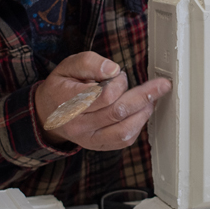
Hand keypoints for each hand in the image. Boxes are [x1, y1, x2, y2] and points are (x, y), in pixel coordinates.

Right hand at [35, 52, 171, 150]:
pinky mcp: (98, 146)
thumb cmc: (61, 86)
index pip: (102, 96)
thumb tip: (113, 69)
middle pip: (117, 112)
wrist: (47, 114)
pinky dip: (137, 126)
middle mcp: (78, 125)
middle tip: (162, 85)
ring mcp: (88, 139)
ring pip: (123, 130)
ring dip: (143, 113)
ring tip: (152, 98)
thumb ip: (89, 63)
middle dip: (144, 96)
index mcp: (68, 102)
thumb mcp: (68, 66)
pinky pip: (123, 141)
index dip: (118, 83)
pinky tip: (141, 112)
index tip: (120, 74)